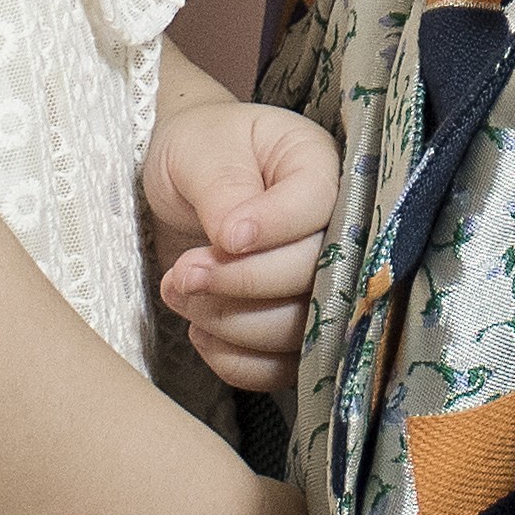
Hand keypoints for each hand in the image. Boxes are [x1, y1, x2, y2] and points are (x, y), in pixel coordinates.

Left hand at [144, 94, 339, 394]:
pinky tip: (199, 330)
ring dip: (231, 323)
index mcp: (317, 164)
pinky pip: (282, 366)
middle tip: (182, 273)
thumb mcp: (200, 150)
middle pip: (314, 274)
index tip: (222, 237)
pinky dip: (237, 360)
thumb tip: (236, 240)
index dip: (272, 228)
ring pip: (300, 328)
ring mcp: (319, 281)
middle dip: (240, 282)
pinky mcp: (295, 325)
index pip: (316, 205)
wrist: (185, 180)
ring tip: (179, 291)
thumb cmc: (198, 149)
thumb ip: (223, 188)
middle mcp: (334, 225)